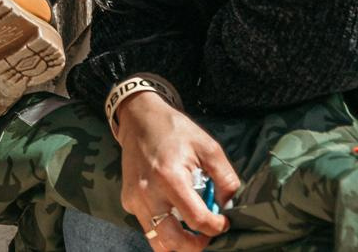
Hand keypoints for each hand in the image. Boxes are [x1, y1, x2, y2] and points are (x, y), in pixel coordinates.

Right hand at [112, 92, 240, 251]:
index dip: (216, 227)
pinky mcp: (128, 201)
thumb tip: (229, 205)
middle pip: (173, 241)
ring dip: (177, 244)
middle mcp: (148, 192)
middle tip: (206, 235)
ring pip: (156, 241)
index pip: (197, 219)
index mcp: (170, 177)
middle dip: (195, 245)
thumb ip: (225, 177)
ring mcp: (135, 199)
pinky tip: (174, 212)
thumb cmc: (174, 130)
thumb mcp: (208, 146)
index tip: (223, 222)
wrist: (139, 118)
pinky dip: (163, 228)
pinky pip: (147, 226)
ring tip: (191, 231)